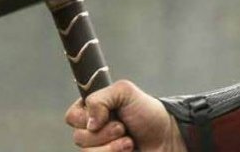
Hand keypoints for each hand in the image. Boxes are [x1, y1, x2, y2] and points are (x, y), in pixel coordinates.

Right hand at [65, 80, 186, 151]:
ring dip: (111, 146)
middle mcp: (93, 131)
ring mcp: (99, 148)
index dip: (86, 117)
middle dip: (105, 132)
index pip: (72, 117)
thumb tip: (89, 123)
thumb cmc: (149, 114)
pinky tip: (129, 150)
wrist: (167, 138)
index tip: (107, 115)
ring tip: (129, 141)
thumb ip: (101, 98)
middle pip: (78, 137)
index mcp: (93, 112)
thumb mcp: (126, 92)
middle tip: (123, 127)